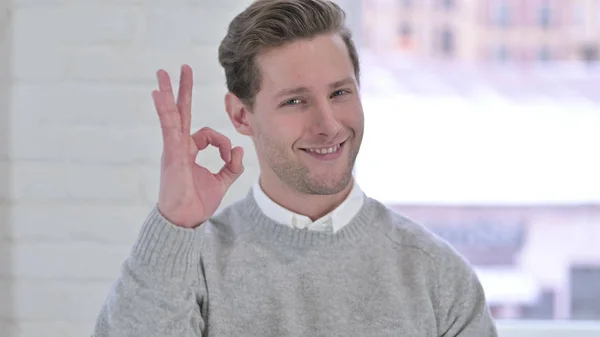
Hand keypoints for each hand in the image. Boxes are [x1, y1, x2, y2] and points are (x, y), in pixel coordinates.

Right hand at [152, 65, 243, 227]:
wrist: (185, 220)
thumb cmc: (197, 202)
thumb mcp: (221, 181)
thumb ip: (232, 165)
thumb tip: (239, 149)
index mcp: (189, 151)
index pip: (207, 134)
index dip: (222, 142)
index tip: (229, 156)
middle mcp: (179, 146)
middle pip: (180, 112)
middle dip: (181, 90)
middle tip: (181, 68)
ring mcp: (173, 149)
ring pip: (171, 116)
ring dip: (167, 94)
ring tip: (162, 74)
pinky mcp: (172, 155)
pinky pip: (169, 129)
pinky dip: (165, 111)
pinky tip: (158, 95)